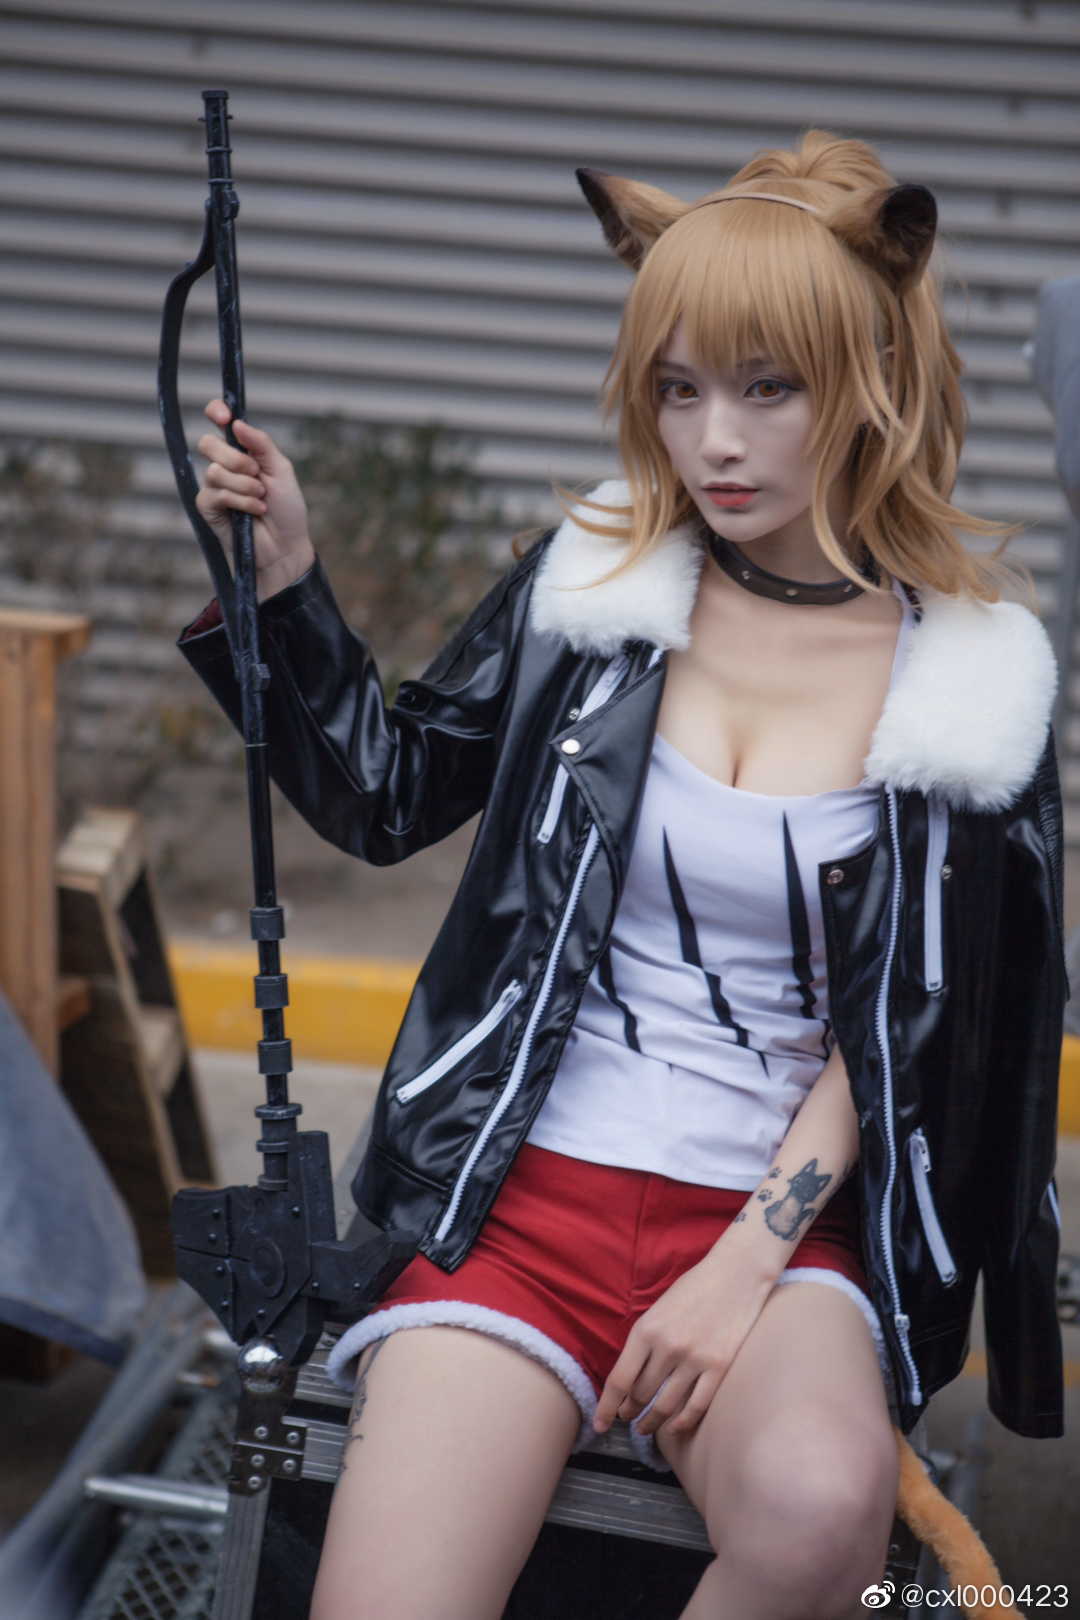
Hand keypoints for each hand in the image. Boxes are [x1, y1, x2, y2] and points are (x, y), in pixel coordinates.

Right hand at [195, 399, 314, 599]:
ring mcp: (213, 486)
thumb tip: (237, 422)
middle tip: (257, 473)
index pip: (219, 420)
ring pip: (213, 470)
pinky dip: (240, 500)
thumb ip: (261, 444)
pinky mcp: (208, 507)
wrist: (285, 545)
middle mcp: (224, 464)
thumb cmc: (286, 508)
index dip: (216, 412)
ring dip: (243, 484)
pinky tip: (254, 510)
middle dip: (236, 459)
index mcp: (242, 450)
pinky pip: (216, 493)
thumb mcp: (281, 470)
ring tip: (261, 497)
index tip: (224, 417)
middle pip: (208, 443)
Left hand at [594, 1239, 775, 1440]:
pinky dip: (682, 1422)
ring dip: (652, 1422)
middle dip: (630, 1411)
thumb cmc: (695, 1288)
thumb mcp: (658, 1309)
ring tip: (646, 1427)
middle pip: (640, 1395)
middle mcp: (667, 1346)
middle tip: (627, 1417)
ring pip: (665, 1405)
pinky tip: (675, 1428)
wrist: (736, 1273)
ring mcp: (694, 1358)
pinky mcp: (719, 1366)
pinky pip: (696, 1406)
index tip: (600, 1424)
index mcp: (646, 1329)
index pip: (619, 1380)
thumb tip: (629, 1379)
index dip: (607, 1408)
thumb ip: (644, 1342)